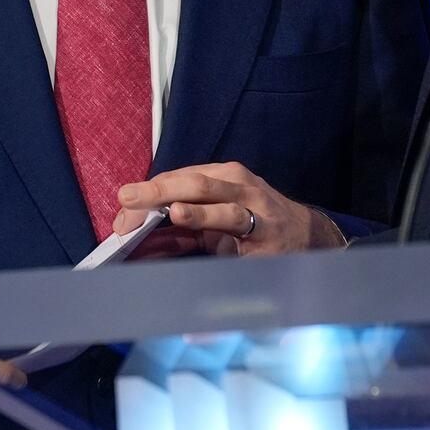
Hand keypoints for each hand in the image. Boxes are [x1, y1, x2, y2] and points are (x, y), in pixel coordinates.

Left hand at [112, 162, 346, 255]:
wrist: (305, 236)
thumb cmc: (254, 222)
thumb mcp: (218, 217)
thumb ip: (182, 225)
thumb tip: (140, 237)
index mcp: (224, 177)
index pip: (180, 178)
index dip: (150, 190)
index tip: (124, 206)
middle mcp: (240, 188)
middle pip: (197, 184)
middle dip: (160, 192)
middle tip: (129, 201)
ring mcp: (256, 213)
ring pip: (224, 208)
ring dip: (196, 214)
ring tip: (173, 213)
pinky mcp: (266, 240)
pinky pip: (244, 245)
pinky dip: (226, 251)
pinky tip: (212, 246)